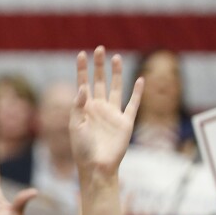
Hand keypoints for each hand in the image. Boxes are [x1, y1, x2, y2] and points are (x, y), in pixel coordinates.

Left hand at [69, 47, 142, 175]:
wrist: (97, 165)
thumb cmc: (82, 148)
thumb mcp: (75, 126)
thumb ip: (78, 106)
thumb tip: (83, 87)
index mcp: (84, 108)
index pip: (83, 83)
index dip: (81, 69)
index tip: (80, 54)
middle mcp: (98, 108)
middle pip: (99, 81)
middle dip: (99, 66)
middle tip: (99, 49)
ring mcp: (113, 114)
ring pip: (116, 88)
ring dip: (116, 73)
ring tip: (116, 58)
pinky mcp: (126, 122)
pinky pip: (133, 104)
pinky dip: (137, 92)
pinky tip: (140, 80)